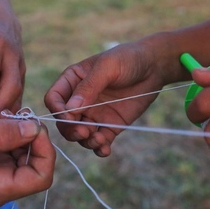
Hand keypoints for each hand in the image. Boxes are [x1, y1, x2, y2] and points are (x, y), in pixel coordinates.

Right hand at [0, 115, 53, 207]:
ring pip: (24, 157)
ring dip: (21, 135)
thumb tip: (35, 129)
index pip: (41, 177)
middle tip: (19, 114)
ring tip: (4, 116)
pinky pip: (10, 153)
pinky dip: (9, 136)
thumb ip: (2, 133)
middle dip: (33, 139)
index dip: (45, 151)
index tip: (33, 126)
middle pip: (36, 166)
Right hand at [44, 41, 164, 156]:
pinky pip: (100, 140)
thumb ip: (88, 87)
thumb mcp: (107, 67)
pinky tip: (105, 150)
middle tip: (84, 131)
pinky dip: (100, 148)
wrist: (155, 67)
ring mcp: (94, 114)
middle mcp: (80, 100)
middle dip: (71, 130)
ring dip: (85, 141)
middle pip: (64, 121)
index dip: (57, 110)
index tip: (68, 116)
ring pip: (80, 134)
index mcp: (73, 81)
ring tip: (98, 140)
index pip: (54, 99)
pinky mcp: (110, 125)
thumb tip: (69, 109)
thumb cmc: (128, 59)